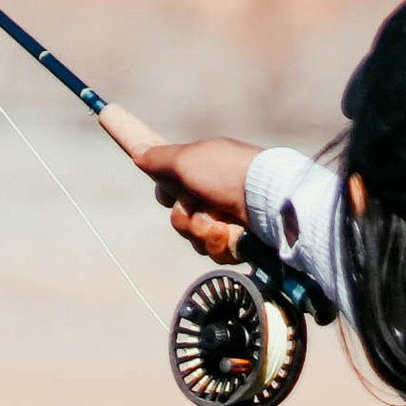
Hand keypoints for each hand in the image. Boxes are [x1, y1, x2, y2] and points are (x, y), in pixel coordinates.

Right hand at [117, 120, 259, 266]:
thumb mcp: (187, 159)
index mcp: (203, 173)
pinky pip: (218, 251)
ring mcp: (229, 218)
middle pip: (181, 221)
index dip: (169, 198)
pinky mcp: (242, 239)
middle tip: (204, 209)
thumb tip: (138, 154)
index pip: (171, 191)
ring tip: (225, 223)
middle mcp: (215, 195)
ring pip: (198, 239)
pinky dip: (224, 244)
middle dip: (189, 220)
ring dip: (207, 233)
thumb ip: (160, 158)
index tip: (175, 197)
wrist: (267, 198)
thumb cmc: (226, 173)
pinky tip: (236, 234)